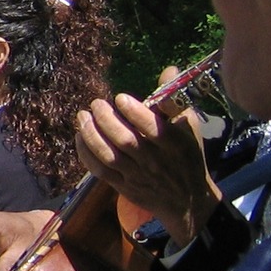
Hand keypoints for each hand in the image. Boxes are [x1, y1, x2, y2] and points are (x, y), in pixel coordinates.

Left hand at [75, 88, 220, 245]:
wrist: (187, 201)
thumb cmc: (187, 156)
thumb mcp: (189, 127)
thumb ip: (175, 100)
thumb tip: (169, 69)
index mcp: (175, 144)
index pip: (153, 128)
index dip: (134, 112)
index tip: (120, 98)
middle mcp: (155, 161)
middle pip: (126, 141)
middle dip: (106, 120)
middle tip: (96, 104)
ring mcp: (138, 176)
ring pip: (109, 156)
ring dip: (91, 135)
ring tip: (83, 116)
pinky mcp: (124, 187)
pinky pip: (100, 170)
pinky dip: (86, 154)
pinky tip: (81, 136)